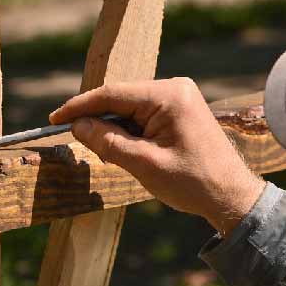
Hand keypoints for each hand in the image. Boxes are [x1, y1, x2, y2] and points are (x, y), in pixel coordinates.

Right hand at [52, 77, 265, 234]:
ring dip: (114, 130)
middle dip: (97, 121)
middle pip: (120, 99)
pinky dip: (129, 132)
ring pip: (129, 109)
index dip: (80, 107)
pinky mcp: (180, 111)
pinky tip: (125, 152)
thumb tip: (77, 126)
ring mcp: (179, 98)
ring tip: (111, 156)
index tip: (54, 119)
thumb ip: (107, 141)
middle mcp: (174, 89)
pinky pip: (143, 116)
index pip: (112, 94)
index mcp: (168, 96)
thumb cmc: (193, 182)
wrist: (231, 196)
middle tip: (79, 144)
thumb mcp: (143, 164)